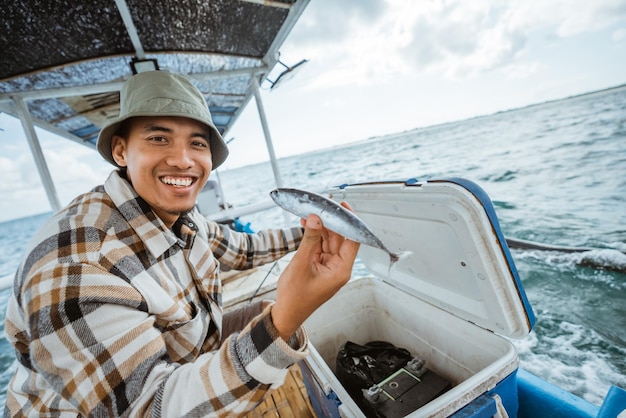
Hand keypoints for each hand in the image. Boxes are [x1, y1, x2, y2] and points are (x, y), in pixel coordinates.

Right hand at [271, 203, 359, 339]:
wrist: (286, 312)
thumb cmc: (295, 297)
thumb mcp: (301, 265)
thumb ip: (310, 240)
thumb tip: (316, 219)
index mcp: (341, 270)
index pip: (353, 240)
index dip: (350, 222)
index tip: (343, 207)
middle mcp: (338, 267)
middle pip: (340, 238)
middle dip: (330, 222)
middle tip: (320, 206)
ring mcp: (329, 265)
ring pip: (329, 240)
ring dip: (320, 227)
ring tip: (309, 213)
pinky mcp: (319, 264)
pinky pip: (319, 245)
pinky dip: (313, 235)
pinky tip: (306, 224)